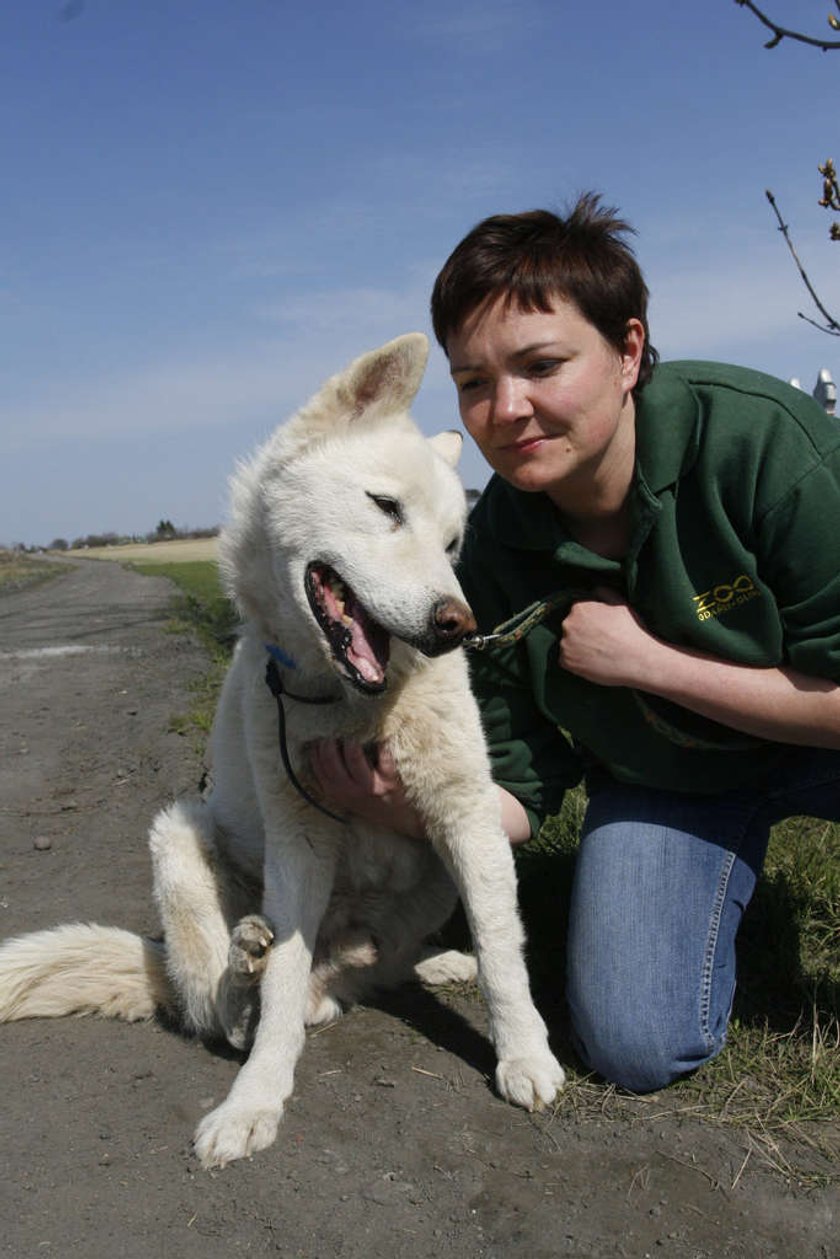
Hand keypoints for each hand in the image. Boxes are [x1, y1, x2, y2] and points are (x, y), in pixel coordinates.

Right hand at [308, 739, 425, 837]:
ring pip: (354, 758)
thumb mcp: (346, 794)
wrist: (400, 818)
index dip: (317, 748)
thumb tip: (322, 745)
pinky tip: (382, 740)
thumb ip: (335, 777)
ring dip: (352, 742)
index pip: (319, 767)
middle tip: (334, 729)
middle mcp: (350, 791)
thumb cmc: (371, 801)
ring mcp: (370, 787)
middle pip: (331, 761)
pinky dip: (383, 746)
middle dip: (329, 742)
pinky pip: (384, 759)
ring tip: (354, 733)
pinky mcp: (390, 782)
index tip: (319, 734)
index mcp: (336, 793)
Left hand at [557, 590, 663, 687]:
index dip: (590, 619)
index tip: (600, 627)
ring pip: (568, 643)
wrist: (636, 659)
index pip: (578, 611)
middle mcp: (567, 624)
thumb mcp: (620, 603)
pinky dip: (575, 660)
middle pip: (571, 626)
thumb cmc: (630, 630)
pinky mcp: (566, 662)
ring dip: (577, 646)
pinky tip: (591, 661)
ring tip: (597, 652)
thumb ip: (603, 592)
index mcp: (579, 608)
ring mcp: (565, 644)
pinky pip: (566, 659)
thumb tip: (594, 590)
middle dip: (581, 631)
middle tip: (599, 640)